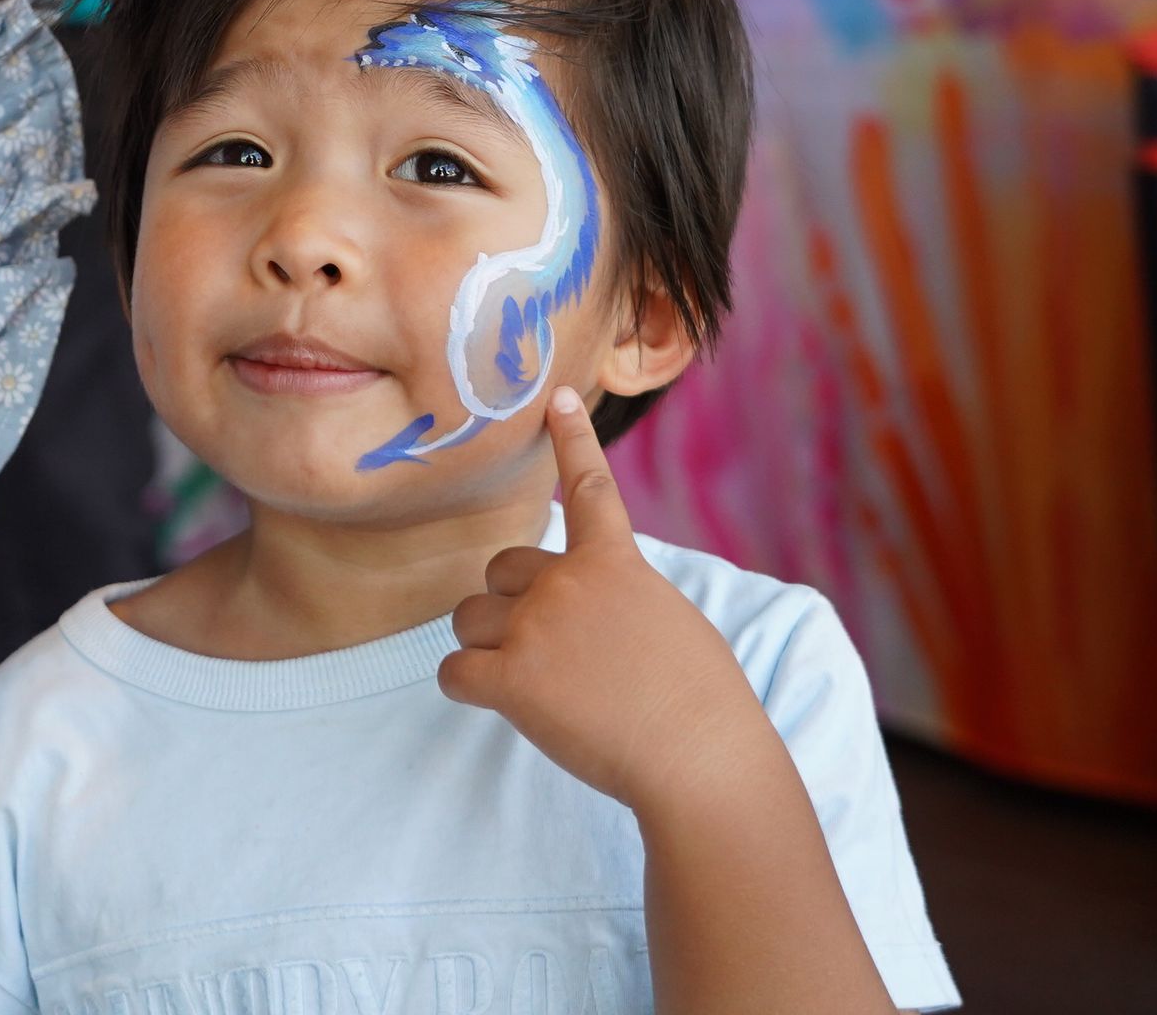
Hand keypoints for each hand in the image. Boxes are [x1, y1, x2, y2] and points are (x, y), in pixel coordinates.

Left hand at [439, 387, 764, 813]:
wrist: (699, 757)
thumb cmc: (701, 702)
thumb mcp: (670, 621)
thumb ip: (618, 597)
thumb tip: (582, 613)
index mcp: (616, 562)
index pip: (590, 489)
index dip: (572, 439)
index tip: (557, 398)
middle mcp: (568, 582)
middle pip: (500, 570)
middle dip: (511, 605)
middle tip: (555, 654)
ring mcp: (536, 628)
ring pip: (469, 620)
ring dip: (488, 648)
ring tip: (541, 686)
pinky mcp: (511, 680)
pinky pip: (455, 672)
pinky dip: (469, 688)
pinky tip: (503, 705)